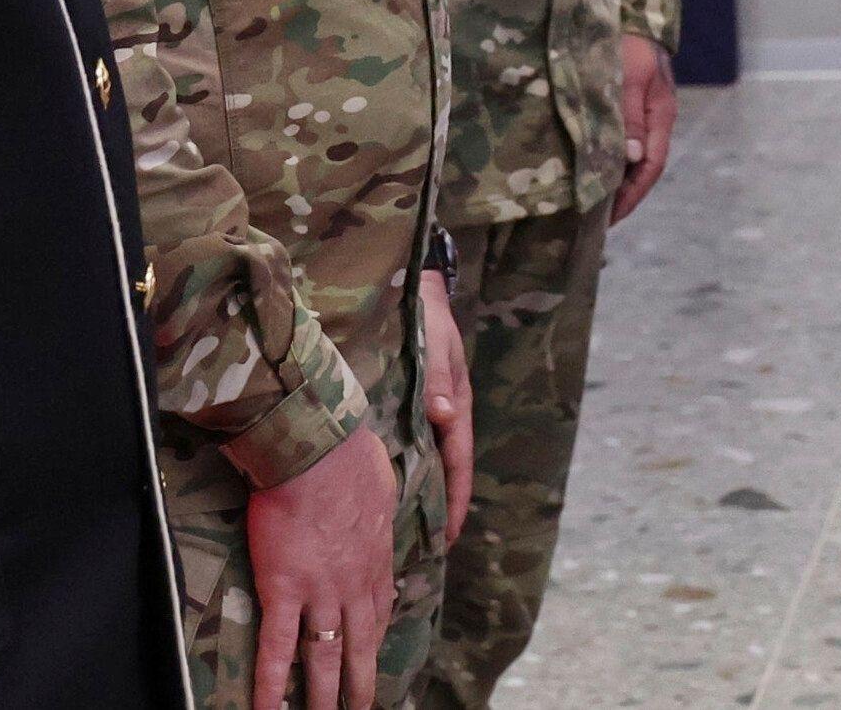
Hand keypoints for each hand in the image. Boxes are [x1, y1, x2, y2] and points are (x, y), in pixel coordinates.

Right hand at [245, 426, 397, 709]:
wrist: (316, 448)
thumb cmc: (349, 454)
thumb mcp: (382, 483)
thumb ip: (379, 503)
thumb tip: (379, 497)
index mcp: (376, 559)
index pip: (378, 612)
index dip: (373, 641)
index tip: (371, 660)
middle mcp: (353, 585)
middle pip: (358, 648)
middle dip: (359, 686)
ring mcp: (320, 592)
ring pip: (324, 657)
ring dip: (323, 696)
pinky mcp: (283, 590)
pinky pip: (277, 647)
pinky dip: (271, 683)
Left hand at [419, 267, 473, 537]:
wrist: (416, 290)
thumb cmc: (427, 316)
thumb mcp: (436, 342)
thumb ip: (437, 375)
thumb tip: (441, 414)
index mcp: (456, 406)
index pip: (458, 463)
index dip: (456, 501)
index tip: (451, 537)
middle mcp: (441, 415)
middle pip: (443, 471)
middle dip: (439, 509)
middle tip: (426, 551)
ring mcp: (425, 411)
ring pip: (423, 461)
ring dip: (419, 493)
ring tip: (403, 532)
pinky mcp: (406, 404)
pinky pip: (405, 444)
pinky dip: (400, 468)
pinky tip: (382, 488)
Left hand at [612, 35, 676, 222]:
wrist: (635, 13)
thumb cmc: (630, 44)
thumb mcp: (630, 80)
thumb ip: (630, 117)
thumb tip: (632, 157)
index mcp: (660, 117)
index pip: (651, 167)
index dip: (632, 194)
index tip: (612, 216)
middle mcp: (656, 120)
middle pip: (644, 167)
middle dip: (625, 194)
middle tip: (599, 219)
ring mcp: (645, 113)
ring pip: (634, 156)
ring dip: (618, 179)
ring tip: (596, 201)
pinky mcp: (631, 105)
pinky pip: (624, 141)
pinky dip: (613, 159)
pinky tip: (597, 168)